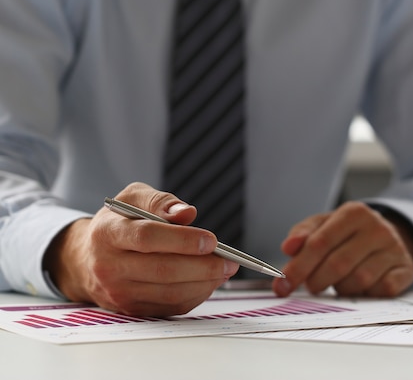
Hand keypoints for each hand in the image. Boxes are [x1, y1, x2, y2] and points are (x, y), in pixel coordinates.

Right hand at [43, 182, 238, 315]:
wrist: (87, 257)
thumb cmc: (119, 222)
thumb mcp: (133, 198)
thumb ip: (161, 202)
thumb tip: (187, 213)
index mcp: (108, 233)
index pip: (147, 237)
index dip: (182, 240)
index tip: (212, 240)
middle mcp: (109, 266)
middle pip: (162, 270)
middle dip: (203, 266)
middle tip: (229, 261)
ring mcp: (118, 292)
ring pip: (169, 293)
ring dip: (204, 283)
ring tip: (225, 270)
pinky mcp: (130, 309)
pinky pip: (170, 307)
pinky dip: (195, 295)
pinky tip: (210, 282)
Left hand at [272, 201, 412, 297]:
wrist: (390, 237)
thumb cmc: (349, 234)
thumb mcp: (325, 225)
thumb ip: (303, 234)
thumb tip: (288, 247)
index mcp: (354, 212)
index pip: (319, 243)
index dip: (298, 267)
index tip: (282, 285)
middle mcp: (377, 228)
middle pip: (337, 264)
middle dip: (316, 281)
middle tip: (310, 285)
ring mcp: (394, 249)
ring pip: (358, 280)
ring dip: (341, 288)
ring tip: (337, 282)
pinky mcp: (405, 270)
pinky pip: (379, 291)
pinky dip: (365, 294)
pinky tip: (361, 286)